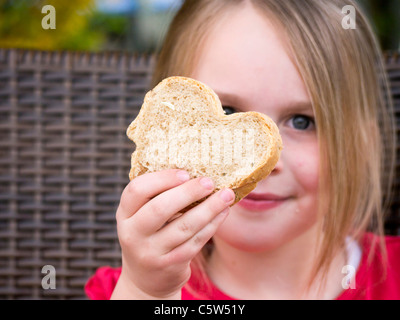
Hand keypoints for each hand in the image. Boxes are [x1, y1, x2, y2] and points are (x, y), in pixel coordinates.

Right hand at [111, 169, 234, 298]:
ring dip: (209, 208)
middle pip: (160, 208)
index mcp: (124, 214)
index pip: (136, 190)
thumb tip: (194, 171)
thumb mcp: (141, 217)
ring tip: (226, 195)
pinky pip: (195, 242)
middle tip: (209, 182)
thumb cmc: (149, 235)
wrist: (145, 279)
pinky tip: (223, 213)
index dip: (161, 179)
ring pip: (184, 227)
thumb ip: (156, 197)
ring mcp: (151, 252)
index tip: (185, 173)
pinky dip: (212, 225)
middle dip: (188, 192)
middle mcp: (133, 234)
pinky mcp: (170, 265)